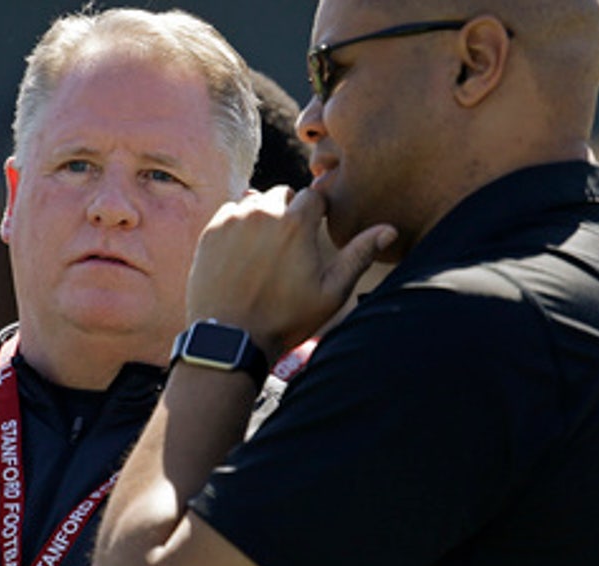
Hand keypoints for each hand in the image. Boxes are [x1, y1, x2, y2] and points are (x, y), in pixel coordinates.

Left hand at [187, 186, 393, 356]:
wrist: (230, 339)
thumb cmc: (285, 319)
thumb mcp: (331, 292)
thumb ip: (359, 255)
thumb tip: (389, 229)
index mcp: (296, 223)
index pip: (313, 196)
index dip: (317, 213)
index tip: (315, 230)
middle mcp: (262, 213)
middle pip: (282, 195)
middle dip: (289, 212)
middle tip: (289, 244)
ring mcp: (232, 221)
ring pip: (253, 202)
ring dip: (262, 216)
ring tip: (264, 249)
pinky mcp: (209, 233)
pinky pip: (228, 214)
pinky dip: (236, 226)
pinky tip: (241, 252)